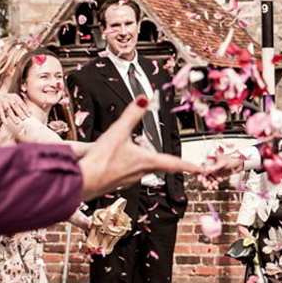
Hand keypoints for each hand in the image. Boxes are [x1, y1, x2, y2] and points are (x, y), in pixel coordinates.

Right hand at [0, 92, 35, 126]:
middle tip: (23, 119)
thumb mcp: (14, 101)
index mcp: (15, 97)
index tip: (29, 116)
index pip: (21, 103)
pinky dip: (3, 118)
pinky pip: (1, 113)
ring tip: (17, 123)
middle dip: (20, 112)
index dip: (25, 109)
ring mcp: (3, 102)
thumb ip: (21, 107)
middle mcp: (9, 98)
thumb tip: (30, 114)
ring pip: (8, 110)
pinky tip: (6, 123)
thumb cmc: (7, 101)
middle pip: (15, 106)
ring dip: (13, 117)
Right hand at [77, 97, 194, 199]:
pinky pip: (128, 174)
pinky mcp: (115, 183)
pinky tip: (118, 162)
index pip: (173, 163)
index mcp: (145, 161)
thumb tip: (143, 99)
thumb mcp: (118, 132)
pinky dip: (128, 166)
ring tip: (138, 153)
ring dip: (144, 162)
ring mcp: (127, 180)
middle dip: (166, 162)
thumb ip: (132, 115)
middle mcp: (139, 173)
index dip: (188, 165)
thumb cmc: (101, 162)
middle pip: (159, 167)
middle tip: (173, 161)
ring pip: (143, 170)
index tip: (199, 168)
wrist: (82, 182)